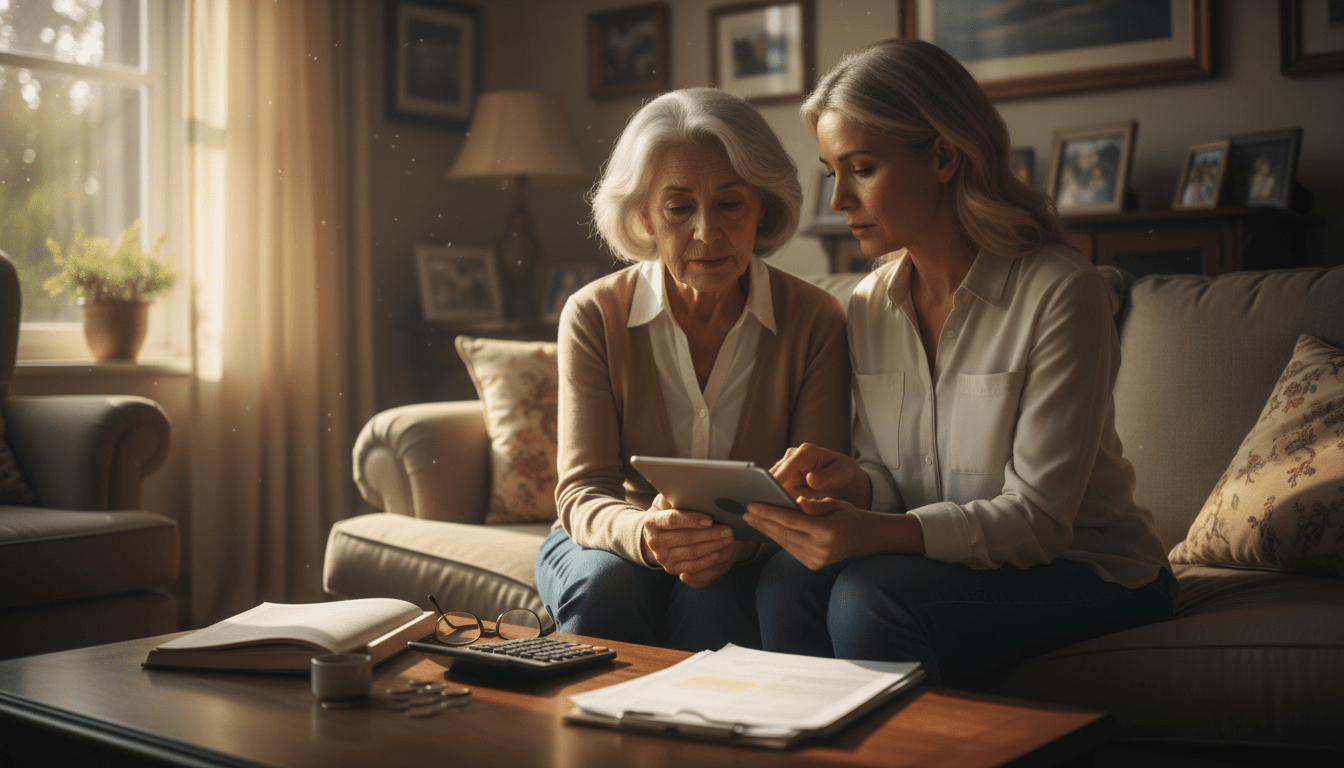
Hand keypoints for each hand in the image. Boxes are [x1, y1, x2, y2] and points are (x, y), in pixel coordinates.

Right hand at [640, 501, 738, 587]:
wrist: (656, 535)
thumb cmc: (667, 512)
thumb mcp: (665, 502)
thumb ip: (673, 496)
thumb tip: (686, 488)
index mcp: (652, 522)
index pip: (673, 520)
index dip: (692, 519)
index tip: (710, 519)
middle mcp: (654, 542)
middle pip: (685, 538)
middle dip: (710, 534)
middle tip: (728, 529)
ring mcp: (662, 557)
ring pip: (691, 553)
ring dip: (713, 546)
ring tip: (728, 538)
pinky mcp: (671, 569)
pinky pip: (692, 567)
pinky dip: (707, 560)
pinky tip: (718, 552)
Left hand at [744, 497, 922, 570]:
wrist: (865, 539)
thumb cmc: (848, 515)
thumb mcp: (834, 504)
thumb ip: (813, 505)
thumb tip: (793, 503)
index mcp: (827, 531)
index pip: (791, 520)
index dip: (769, 513)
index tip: (752, 505)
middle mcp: (820, 549)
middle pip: (784, 533)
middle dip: (762, 522)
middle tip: (744, 512)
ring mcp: (816, 560)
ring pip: (784, 543)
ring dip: (766, 531)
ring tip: (751, 519)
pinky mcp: (813, 565)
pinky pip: (790, 549)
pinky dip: (777, 538)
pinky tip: (766, 529)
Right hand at [771, 443, 869, 506]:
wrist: (840, 476)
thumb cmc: (842, 472)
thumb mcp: (841, 473)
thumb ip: (827, 476)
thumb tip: (811, 478)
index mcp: (806, 452)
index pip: (790, 464)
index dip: (780, 476)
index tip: (772, 488)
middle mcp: (792, 457)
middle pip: (775, 472)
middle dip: (768, 487)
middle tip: (763, 503)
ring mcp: (785, 468)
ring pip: (770, 482)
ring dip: (766, 494)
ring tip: (762, 510)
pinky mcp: (782, 480)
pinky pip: (772, 489)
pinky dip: (771, 499)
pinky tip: (768, 512)